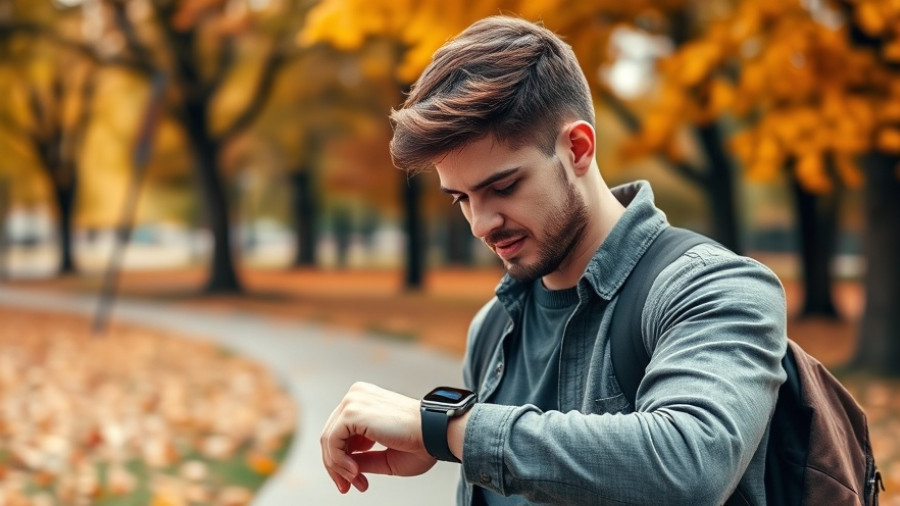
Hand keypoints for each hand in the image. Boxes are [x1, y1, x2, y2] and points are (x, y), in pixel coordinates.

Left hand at [321, 382, 436, 492]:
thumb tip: (343, 467)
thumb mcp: (384, 456)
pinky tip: (354, 471)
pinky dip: (338, 461)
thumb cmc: (419, 444)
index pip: (341, 431)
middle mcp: (357, 396)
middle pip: (331, 435)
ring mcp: (353, 400)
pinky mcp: (352, 411)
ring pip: (328, 439)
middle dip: (337, 466)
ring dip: (338, 466)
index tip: (356, 480)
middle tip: (348, 487)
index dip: (343, 459)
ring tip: (356, 480)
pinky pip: (331, 440)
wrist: (435, 434)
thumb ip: (362, 458)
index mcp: (366, 401)